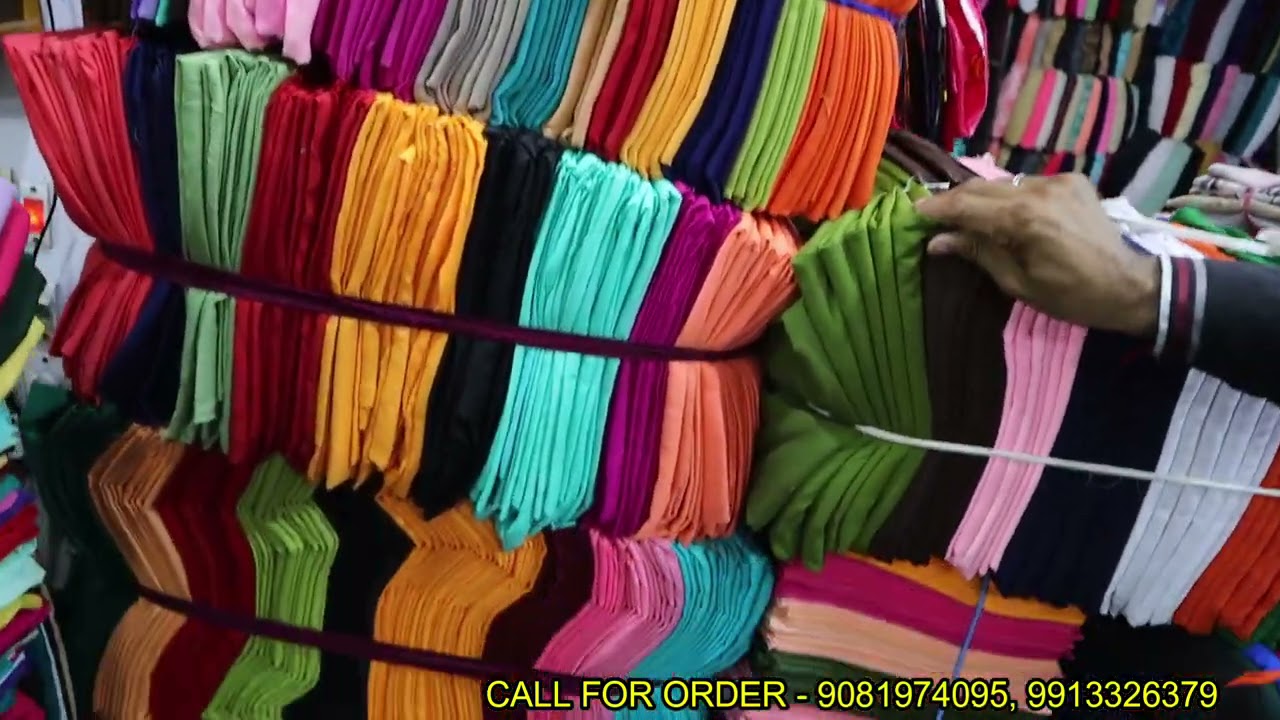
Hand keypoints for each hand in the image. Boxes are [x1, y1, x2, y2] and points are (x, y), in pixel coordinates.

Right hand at [915, 173, 1159, 337]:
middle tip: (932, 215)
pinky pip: (1028, 184)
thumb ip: (979, 254)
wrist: (1132, 285)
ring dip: (982, 198)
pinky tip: (1006, 215)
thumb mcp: (1019, 284)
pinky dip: (1010, 197)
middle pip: (982, 188)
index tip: (913, 212)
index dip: (937, 208)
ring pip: (1004, 184)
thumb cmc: (1073, 296)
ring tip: (964, 216)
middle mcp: (1040, 190)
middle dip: (955, 201)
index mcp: (1025, 219)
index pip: (967, 205)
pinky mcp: (1072, 181)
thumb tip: (939, 242)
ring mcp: (1059, 181)